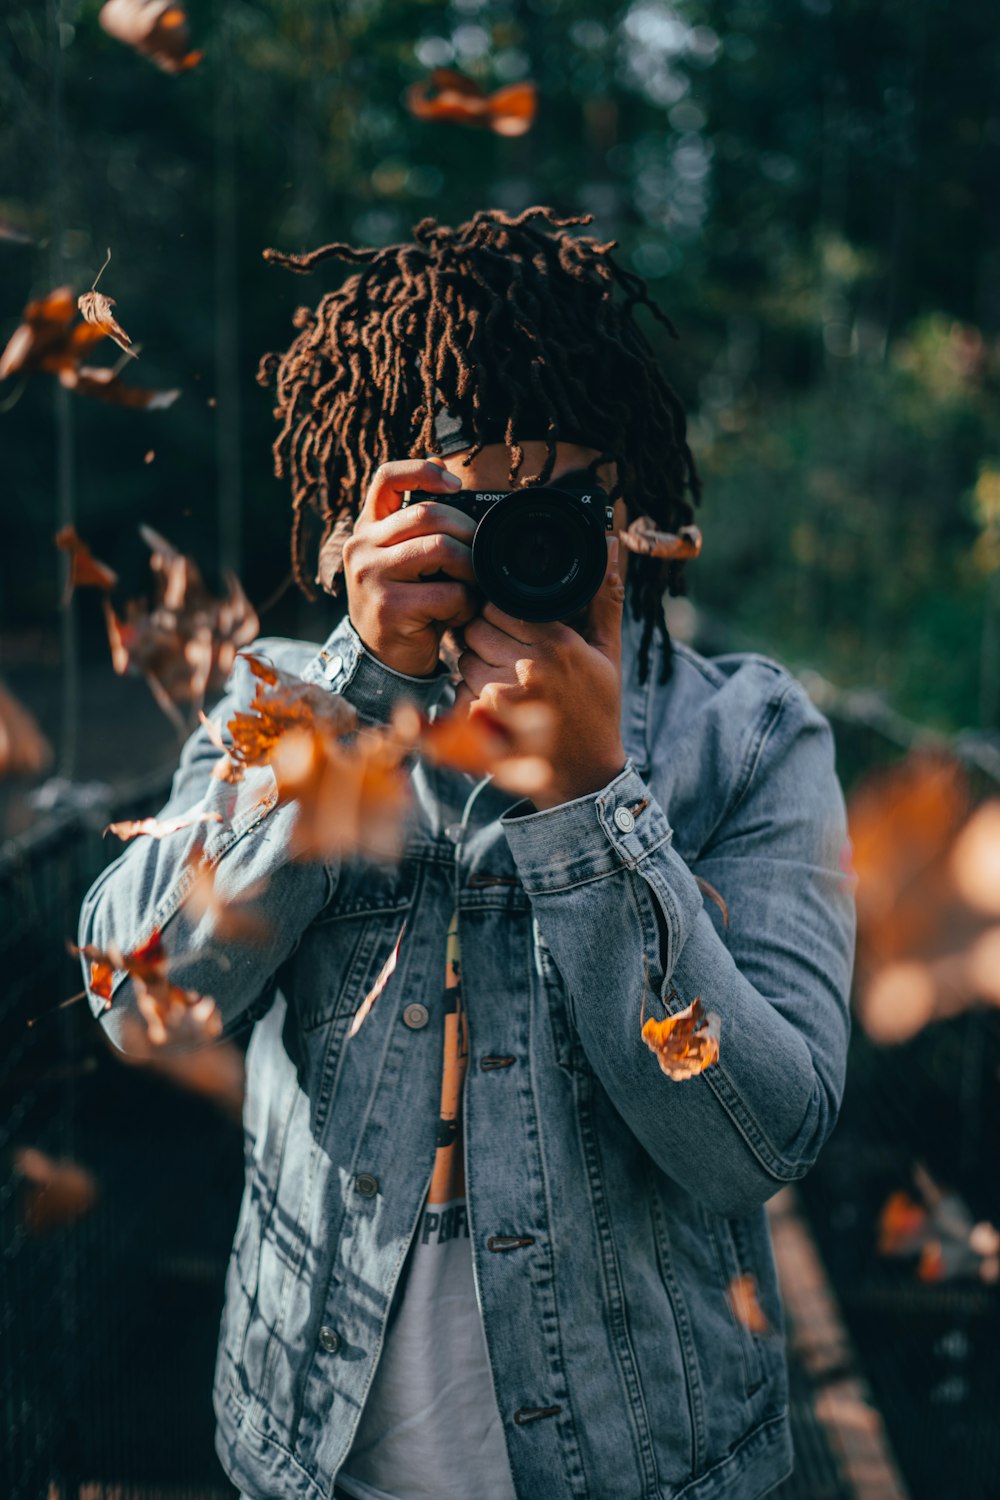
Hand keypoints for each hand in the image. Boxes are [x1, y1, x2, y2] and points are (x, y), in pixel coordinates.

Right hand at [343, 458, 477, 676]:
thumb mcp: (402, 559)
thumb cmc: (404, 604)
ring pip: (440, 549)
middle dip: (466, 530)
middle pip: (427, 514)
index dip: (423, 471)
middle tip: (478, 553)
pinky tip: (458, 613)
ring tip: (471, 584)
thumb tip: (447, 472)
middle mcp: (361, 546)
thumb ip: (416, 526)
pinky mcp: (389, 607)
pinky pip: (447, 592)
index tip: (455, 484)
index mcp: (367, 528)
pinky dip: (465, 603)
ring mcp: (371, 576)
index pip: (387, 478)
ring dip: (469, 567)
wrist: (383, 660)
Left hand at [456, 538, 626, 808]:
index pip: (499, 606)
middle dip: (482, 638)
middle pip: (475, 630)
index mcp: (558, 643)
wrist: (588, 773)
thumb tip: (608, 546)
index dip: (497, 613)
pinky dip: (470, 695)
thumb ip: (604, 598)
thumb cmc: (599, 709)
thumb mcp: (609, 652)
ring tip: (501, 679)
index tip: (507, 625)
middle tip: (501, 652)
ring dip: (474, 666)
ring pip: (464, 660)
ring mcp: (507, 697)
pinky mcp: (489, 724)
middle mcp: (530, 667)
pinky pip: (461, 692)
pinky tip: (493, 704)